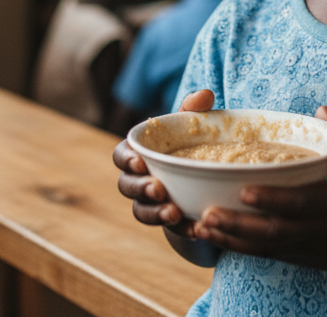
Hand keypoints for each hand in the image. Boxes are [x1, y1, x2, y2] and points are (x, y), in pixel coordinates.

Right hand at [113, 88, 214, 234]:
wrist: (203, 176)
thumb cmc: (188, 144)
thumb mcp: (190, 126)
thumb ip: (194, 109)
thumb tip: (205, 94)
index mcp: (138, 153)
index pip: (120, 156)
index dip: (126, 160)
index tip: (140, 162)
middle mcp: (138, 180)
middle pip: (127, 187)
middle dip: (140, 189)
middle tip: (158, 189)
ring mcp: (151, 204)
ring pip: (142, 212)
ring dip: (156, 214)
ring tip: (174, 212)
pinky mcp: (170, 224)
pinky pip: (171, 231)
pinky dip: (183, 231)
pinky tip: (198, 229)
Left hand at [190, 105, 326, 276]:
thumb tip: (320, 108)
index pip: (301, 203)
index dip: (272, 198)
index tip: (244, 189)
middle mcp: (321, 229)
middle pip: (275, 232)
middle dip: (238, 225)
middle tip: (205, 212)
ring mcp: (310, 248)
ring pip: (266, 248)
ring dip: (232, 239)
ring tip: (200, 226)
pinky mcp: (304, 259)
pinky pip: (269, 255)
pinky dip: (241, 249)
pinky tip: (216, 239)